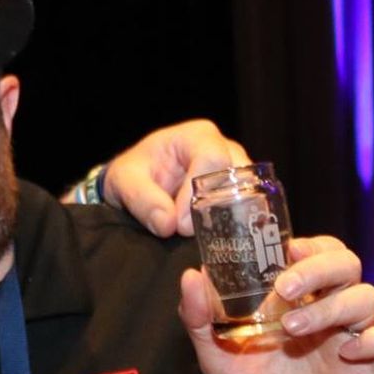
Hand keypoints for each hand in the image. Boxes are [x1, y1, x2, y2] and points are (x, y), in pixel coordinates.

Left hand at [103, 120, 250, 236]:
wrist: (136, 183)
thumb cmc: (132, 173)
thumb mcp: (124, 181)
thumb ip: (142, 199)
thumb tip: (168, 223)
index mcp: (197, 136)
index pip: (212, 159)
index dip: (198, 193)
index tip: (178, 224)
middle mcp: (225, 149)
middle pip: (239, 177)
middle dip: (215, 209)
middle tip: (188, 232)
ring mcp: (237, 171)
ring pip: (249, 195)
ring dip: (226, 219)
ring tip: (201, 236)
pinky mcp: (240, 192)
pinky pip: (248, 209)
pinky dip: (232, 225)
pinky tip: (213, 237)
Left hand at [178, 236, 373, 373]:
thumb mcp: (216, 356)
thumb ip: (201, 317)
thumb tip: (191, 275)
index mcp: (294, 302)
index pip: (315, 253)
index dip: (308, 244)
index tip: (286, 249)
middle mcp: (326, 313)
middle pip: (346, 265)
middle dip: (319, 267)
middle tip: (287, 286)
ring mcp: (349, 339)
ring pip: (366, 299)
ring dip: (332, 306)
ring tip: (293, 329)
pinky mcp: (367, 371)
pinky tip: (348, 352)